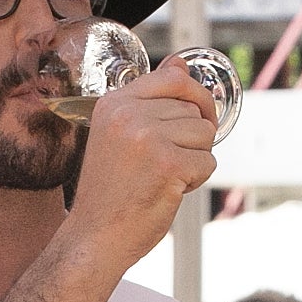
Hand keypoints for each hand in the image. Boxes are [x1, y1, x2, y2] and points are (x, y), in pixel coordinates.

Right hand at [60, 56, 218, 271]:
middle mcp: (128, 115)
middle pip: (193, 110)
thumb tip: (180, 64)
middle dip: (190, 139)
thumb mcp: (119, 135)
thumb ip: (150, 100)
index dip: (195, 96)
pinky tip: (169, 190)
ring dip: (195, 159)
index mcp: (114, 103)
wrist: (94, 237)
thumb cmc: (109, 193)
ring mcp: (148, 138)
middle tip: (162, 164)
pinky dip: (196, 180)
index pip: (172, 78)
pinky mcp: (168, 164)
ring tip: (164, 177)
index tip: (199, 115)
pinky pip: (207, 162)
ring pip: (205, 134)